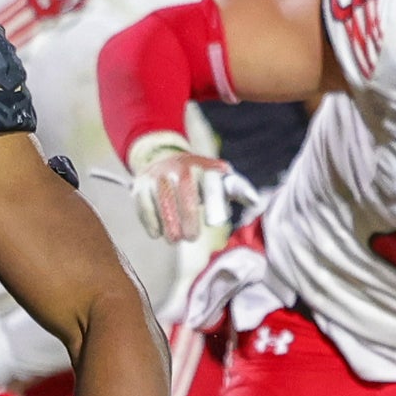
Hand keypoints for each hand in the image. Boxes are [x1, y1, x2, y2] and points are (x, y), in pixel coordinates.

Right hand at [123, 131, 233, 250]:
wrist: (158, 156)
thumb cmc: (193, 176)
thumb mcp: (213, 176)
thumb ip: (234, 189)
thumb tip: (255, 202)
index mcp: (200, 164)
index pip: (210, 182)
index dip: (213, 201)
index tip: (215, 223)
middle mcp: (178, 166)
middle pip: (185, 194)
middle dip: (189, 219)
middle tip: (191, 237)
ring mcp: (157, 175)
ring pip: (164, 202)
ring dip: (170, 225)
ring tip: (175, 239)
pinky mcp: (140, 186)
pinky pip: (146, 207)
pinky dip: (152, 222)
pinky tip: (158, 232)